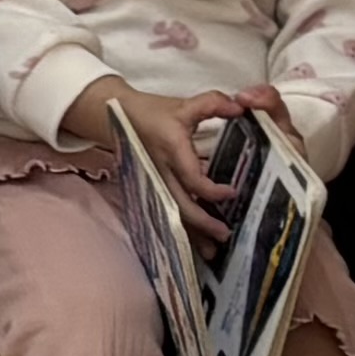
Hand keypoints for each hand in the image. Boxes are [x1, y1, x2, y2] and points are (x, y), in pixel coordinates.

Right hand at [73, 80, 251, 240]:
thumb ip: (213, 103)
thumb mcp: (183, 104)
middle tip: (225, 235)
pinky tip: (193, 243)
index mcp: (172, 151)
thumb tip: (240, 107)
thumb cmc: (152, 112)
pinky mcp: (151, 188)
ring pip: (173, 214)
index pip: (192, 178)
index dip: (211, 190)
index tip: (232, 193)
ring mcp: (154, 183)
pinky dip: (181, 228)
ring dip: (191, 234)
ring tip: (211, 252)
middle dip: (202, 224)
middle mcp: (162, 172)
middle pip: (181, 206)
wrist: (113, 116)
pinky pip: (167, 212)